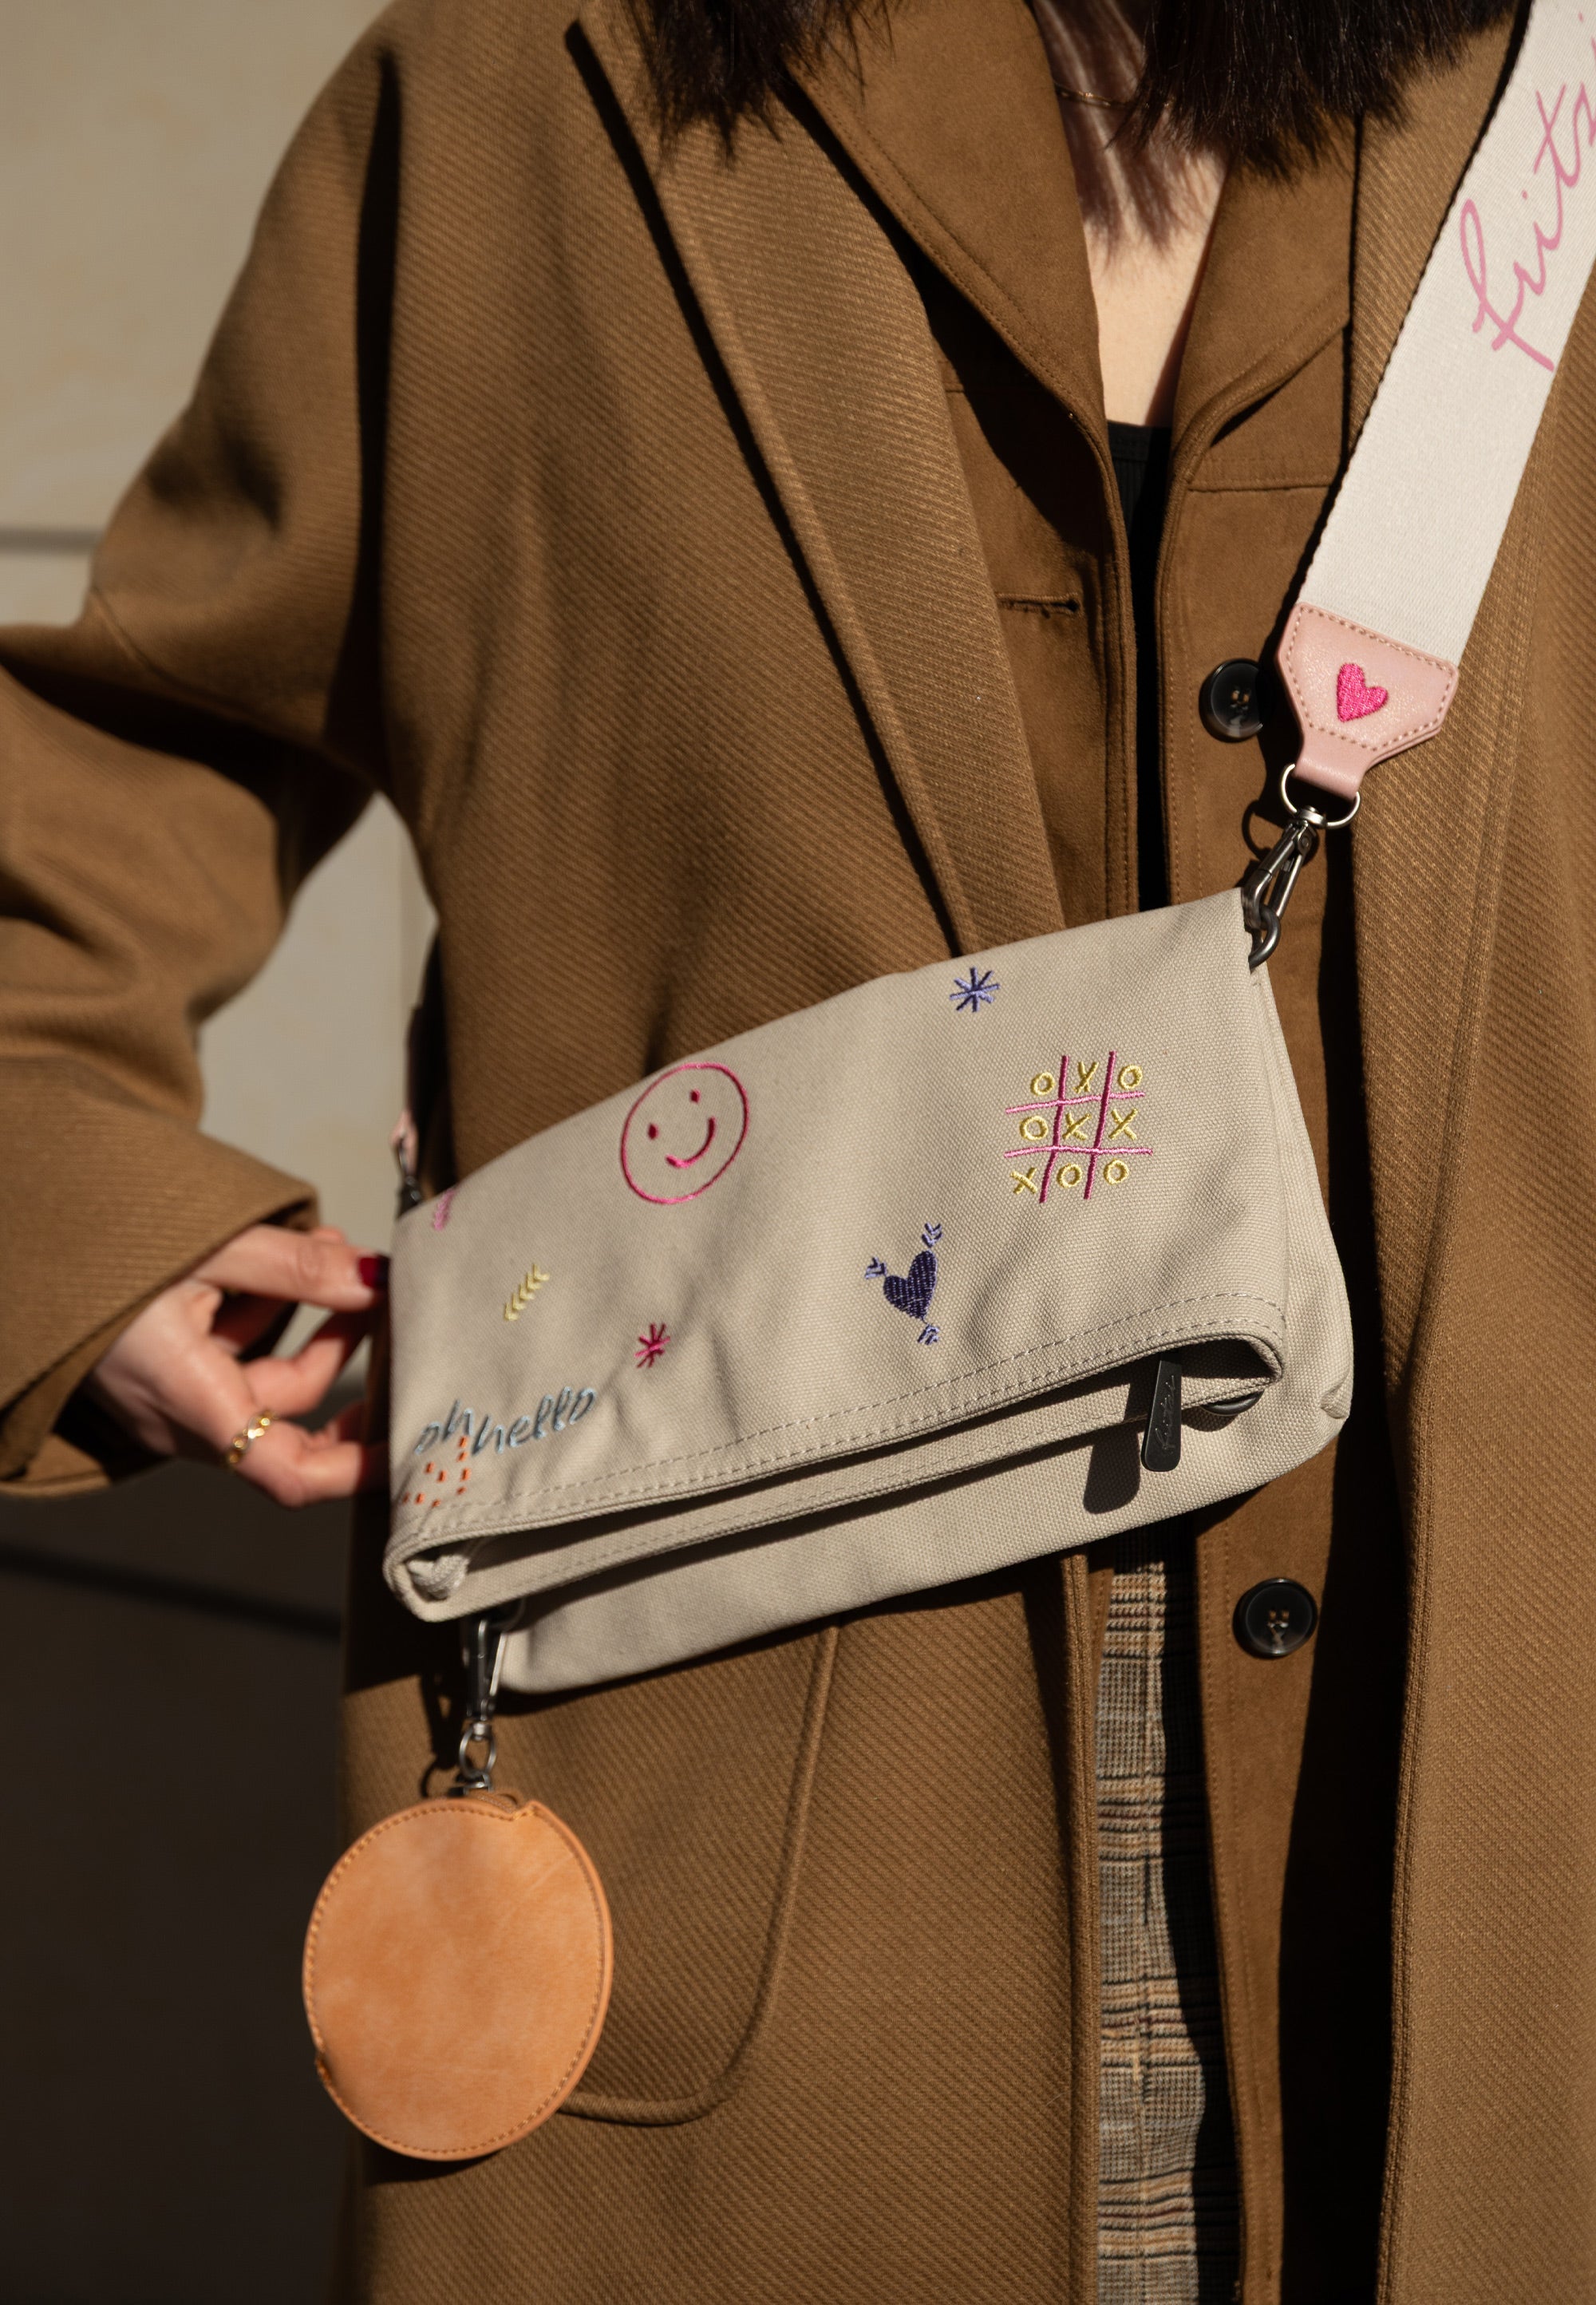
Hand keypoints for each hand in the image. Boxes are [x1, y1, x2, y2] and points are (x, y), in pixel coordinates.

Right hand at [88, 1222, 386, 1505]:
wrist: (18, 1242)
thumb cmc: (98, 1250)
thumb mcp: (208, 1249)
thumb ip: (297, 1269)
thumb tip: (374, 1279)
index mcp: (190, 1400)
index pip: (289, 1473)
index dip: (359, 1469)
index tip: (413, 1445)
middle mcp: (183, 1418)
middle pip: (292, 1426)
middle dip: (348, 1367)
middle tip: (387, 1311)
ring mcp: (173, 1399)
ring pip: (269, 1384)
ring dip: (313, 1324)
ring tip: (337, 1254)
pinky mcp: (166, 1374)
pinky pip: (236, 1362)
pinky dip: (272, 1316)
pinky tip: (294, 1261)